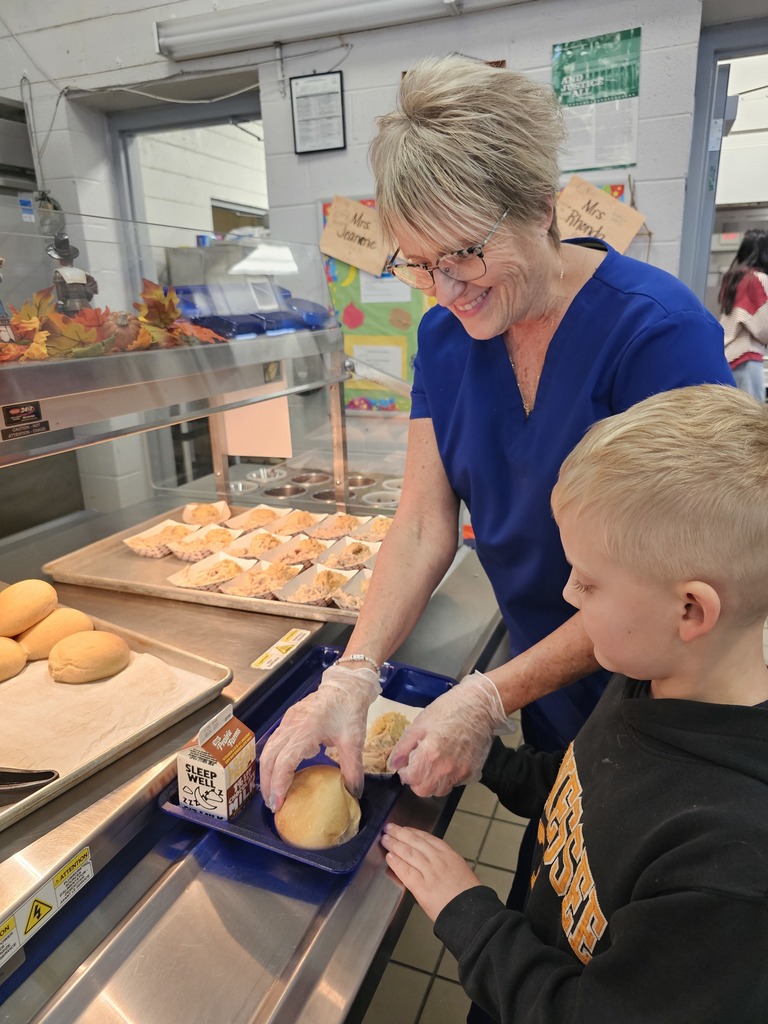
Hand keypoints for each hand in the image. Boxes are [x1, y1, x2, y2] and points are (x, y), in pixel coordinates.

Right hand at [259, 662, 379, 810]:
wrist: (346, 685)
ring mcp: (287, 721)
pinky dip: (274, 760)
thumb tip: (353, 794)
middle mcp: (291, 725)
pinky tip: (284, 772)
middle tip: (273, 804)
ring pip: (268, 750)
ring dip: (268, 772)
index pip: (284, 761)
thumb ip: (352, 769)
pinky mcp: (289, 720)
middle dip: (268, 783)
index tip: (279, 803)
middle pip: (269, 758)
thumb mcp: (354, 741)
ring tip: (275, 792)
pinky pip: (275, 742)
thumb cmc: (349, 710)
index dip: (279, 784)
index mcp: (305, 730)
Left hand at [381, 823, 481, 921]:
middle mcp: (438, 860)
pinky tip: (389, 857)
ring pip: (408, 853)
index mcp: (450, 855)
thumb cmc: (469, 895)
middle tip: (390, 828)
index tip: (405, 829)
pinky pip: (406, 871)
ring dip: (395, 844)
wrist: (471, 913)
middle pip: (415, 841)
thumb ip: (447, 863)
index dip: (413, 832)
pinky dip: (396, 863)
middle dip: (400, 833)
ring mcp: (429, 872)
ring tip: (386, 839)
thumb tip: (434, 859)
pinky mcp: (422, 887)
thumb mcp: (462, 870)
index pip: (427, 838)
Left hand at [388, 671, 512, 795]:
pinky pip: (455, 784)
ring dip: (432, 782)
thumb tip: (393, 765)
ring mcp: (461, 773)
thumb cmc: (448, 710)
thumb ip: (403, 747)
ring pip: (440, 791)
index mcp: (430, 754)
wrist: (480, 707)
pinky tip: (449, 761)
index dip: (405, 772)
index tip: (407, 763)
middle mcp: (445, 769)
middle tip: (419, 765)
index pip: (410, 779)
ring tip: (434, 764)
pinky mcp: (472, 773)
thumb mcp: (420, 723)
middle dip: (417, 781)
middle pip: (424, 791)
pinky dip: (448, 778)